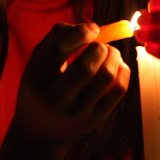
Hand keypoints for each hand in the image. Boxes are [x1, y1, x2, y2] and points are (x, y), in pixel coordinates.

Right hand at [7, 22, 130, 149]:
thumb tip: (88, 27)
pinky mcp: (95, 118)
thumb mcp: (37, 63)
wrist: (39, 132)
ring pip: (106, 75)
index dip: (81, 32)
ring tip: (108, 53)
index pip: (59, 48)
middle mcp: (55, 97)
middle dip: (99, 46)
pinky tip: (116, 67)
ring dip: (113, 55)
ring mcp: (77, 111)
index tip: (91, 28)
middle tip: (99, 44)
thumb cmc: (42, 87)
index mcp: (36, 77)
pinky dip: (123, 70)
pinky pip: (119, 89)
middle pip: (86, 65)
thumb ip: (56, 39)